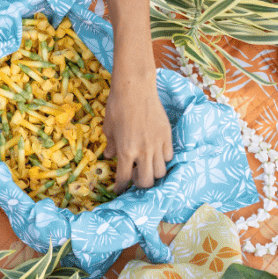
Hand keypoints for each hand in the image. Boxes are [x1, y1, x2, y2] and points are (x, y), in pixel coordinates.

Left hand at [103, 77, 172, 192]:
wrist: (135, 88)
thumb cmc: (117, 106)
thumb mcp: (108, 128)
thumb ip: (111, 145)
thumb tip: (110, 157)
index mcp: (125, 151)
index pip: (124, 178)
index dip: (120, 187)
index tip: (119, 190)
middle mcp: (143, 151)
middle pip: (146, 181)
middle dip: (139, 184)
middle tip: (134, 177)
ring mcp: (157, 144)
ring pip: (160, 172)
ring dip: (152, 173)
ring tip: (145, 167)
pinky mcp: (167, 136)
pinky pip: (169, 156)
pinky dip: (162, 160)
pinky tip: (155, 154)